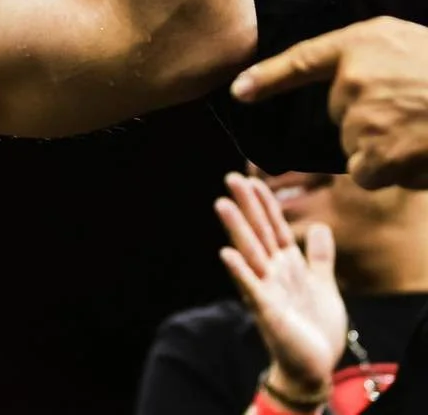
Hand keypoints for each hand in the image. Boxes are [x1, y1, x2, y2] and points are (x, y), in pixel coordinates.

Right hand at [215, 173, 344, 399]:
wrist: (314, 366)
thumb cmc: (315, 327)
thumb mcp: (323, 285)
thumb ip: (319, 257)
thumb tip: (320, 226)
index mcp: (286, 265)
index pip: (274, 227)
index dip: (265, 204)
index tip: (252, 179)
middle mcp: (272, 273)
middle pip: (258, 233)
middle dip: (246, 207)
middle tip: (230, 178)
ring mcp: (267, 291)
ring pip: (250, 254)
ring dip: (236, 229)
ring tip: (221, 204)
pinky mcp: (267, 312)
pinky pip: (251, 289)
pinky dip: (240, 272)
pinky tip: (226, 254)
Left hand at [232, 16, 427, 189]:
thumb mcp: (412, 44)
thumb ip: (374, 58)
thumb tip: (349, 84)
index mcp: (363, 42)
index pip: (302, 58)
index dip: (268, 76)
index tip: (239, 91)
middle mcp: (353, 78)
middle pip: (339, 116)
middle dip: (370, 121)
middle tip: (414, 113)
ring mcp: (361, 116)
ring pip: (354, 147)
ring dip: (385, 149)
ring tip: (423, 132)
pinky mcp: (374, 152)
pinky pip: (367, 172)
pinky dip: (391, 172)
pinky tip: (421, 154)